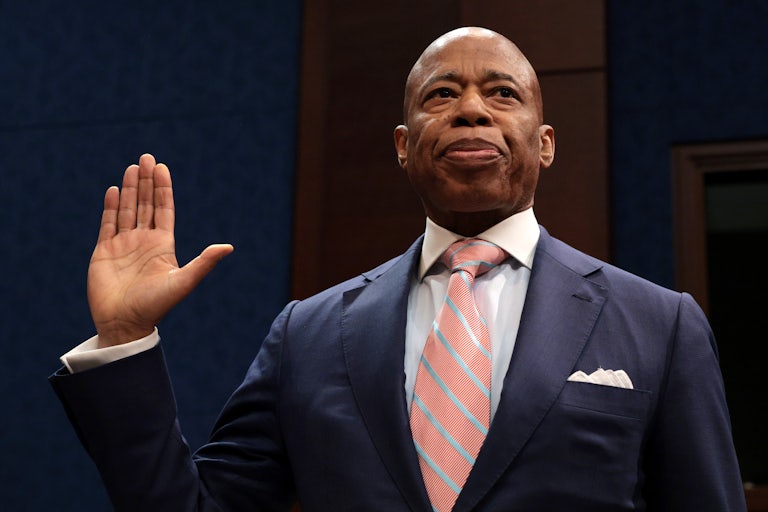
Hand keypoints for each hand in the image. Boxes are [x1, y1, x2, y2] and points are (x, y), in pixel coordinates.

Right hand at [88, 154, 233, 346]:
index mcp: (163, 245)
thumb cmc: (156, 305)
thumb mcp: (183, 281)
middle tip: (146, 158)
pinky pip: (107, 224)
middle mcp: (144, 241)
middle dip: (145, 181)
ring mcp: (124, 245)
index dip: (162, 189)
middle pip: (145, 204)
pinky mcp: (104, 251)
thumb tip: (228, 247)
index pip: (164, 209)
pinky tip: (113, 190)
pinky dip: (111, 207)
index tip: (162, 168)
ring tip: (132, 167)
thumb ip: (204, 262)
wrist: (125, 324)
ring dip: (128, 189)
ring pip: (127, 209)